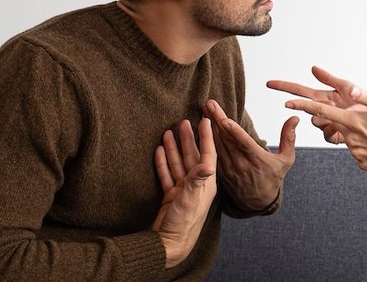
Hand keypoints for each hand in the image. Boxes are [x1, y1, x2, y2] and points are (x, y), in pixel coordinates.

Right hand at [152, 119, 217, 268]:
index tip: (204, 121)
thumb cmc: (184, 223)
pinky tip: (158, 150)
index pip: (207, 155)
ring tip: (168, 132)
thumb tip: (207, 164)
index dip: (206, 138)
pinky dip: (163, 162)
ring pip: (179, 163)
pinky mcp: (171, 196)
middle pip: (192, 156)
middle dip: (188, 139)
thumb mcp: (191, 199)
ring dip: (174, 148)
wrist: (169, 244)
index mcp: (206, 184)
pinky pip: (167, 174)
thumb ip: (197, 180)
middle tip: (183, 122)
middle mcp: (197, 184)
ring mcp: (183, 190)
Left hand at [203, 99, 297, 211]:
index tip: (224, 119)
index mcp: (257, 160)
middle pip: (227, 140)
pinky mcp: (221, 171)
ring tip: (204, 109)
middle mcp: (241, 164)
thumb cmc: (273, 177)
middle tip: (209, 103)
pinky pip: (212, 154)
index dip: (234, 132)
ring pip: (217, 144)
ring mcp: (229, 168)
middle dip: (217, 120)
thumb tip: (295, 118)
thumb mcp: (286, 159)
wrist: (258, 201)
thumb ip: (289, 138)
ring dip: (210, 126)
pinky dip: (206, 140)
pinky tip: (202, 127)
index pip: (244, 144)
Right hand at [266, 66, 366, 143]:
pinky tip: (344, 129)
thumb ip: (331, 79)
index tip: (269, 83)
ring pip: (316, 122)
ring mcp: (329, 123)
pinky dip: (334, 133)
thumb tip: (313, 68)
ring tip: (341, 117)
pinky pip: (327, 136)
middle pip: (304, 108)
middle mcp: (324, 108)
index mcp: (325, 96)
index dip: (285, 86)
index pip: (301, 89)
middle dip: (297, 105)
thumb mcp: (349, 87)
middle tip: (296, 105)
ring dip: (324, 120)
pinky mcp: (336, 135)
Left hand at [270, 66, 366, 175]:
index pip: (320, 111)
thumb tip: (347, 86)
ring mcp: (355, 152)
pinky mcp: (360, 162)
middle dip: (338, 117)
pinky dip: (364, 143)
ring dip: (355, 130)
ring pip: (345, 136)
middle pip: (332, 124)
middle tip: (361, 116)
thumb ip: (362, 95)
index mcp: (354, 121)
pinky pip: (355, 148)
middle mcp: (350, 138)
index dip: (301, 105)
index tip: (285, 102)